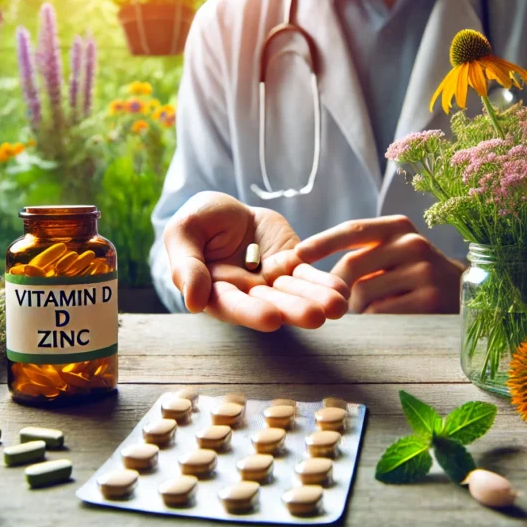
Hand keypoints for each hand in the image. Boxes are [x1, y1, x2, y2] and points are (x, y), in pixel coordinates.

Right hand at [163, 191, 349, 330]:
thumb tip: (192, 301)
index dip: (251, 312)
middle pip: (270, 304)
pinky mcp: (292, 265)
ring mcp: (271, 280)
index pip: (232, 305)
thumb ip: (186, 265)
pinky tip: (342, 289)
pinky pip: (309, 275)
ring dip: (316, 300)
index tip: (271, 318)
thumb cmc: (198, 222)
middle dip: (293, 310)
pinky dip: (324, 283)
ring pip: (294, 293)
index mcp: (215, 291)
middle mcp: (246, 293)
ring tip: (338, 305)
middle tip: (316, 316)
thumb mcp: (184, 232)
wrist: (226, 209)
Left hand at [295, 215, 463, 313]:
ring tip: (373, 309)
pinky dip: (375, 320)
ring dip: (357, 308)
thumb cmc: (413, 272)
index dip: (321, 243)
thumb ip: (361, 252)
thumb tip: (307, 268)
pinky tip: (389, 317)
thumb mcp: (393, 251)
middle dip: (336, 288)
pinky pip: (380, 315)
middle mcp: (412, 244)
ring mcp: (424, 272)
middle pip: (351, 267)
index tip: (296, 256)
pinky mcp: (429, 301)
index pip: (352, 230)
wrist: (462, 293)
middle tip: (337, 303)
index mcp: (398, 227)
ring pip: (362, 295)